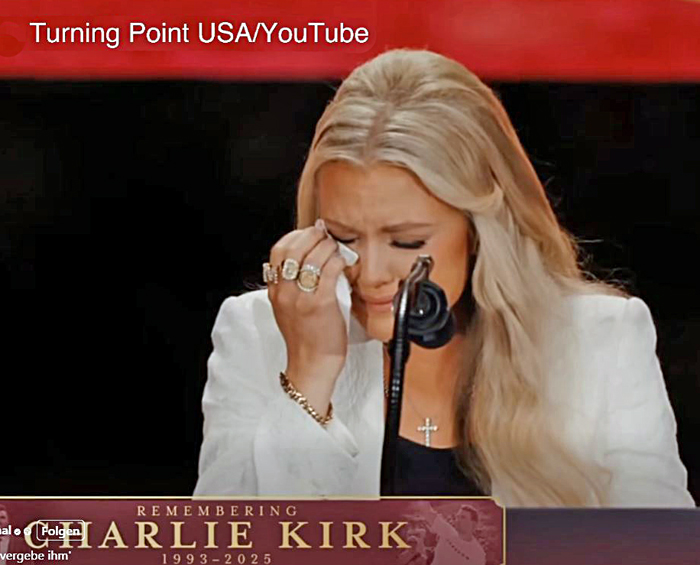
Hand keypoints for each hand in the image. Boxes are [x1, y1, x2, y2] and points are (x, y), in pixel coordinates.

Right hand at [267, 224, 349, 415]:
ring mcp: (301, 298)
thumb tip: (310, 260)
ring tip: (337, 249)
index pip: (278, 251)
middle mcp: (284, 292)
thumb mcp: (288, 309)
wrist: (312, 365)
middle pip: (294, 248)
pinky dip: (338, 261)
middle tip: (326, 235)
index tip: (309, 233)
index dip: (295, 236)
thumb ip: (292, 286)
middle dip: (313, 236)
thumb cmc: (306, 338)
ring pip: (313, 256)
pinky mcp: (320, 304)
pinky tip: (343, 263)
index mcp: (275, 291)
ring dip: (328, 247)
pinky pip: (330, 271)